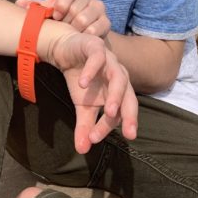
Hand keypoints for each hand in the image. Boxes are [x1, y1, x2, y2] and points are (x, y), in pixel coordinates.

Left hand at [17, 0, 110, 38]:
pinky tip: (79, 38)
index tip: (55, 15)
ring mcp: (99, 6)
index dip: (61, 2)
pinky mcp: (107, 21)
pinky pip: (97, 28)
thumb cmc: (60, 16)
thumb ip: (34, 6)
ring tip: (69, 33)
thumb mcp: (47, 10)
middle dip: (66, 20)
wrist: (79, 31)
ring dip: (74, 29)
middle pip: (77, 6)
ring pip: (86, 18)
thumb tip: (19, 4)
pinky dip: (86, 35)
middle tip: (60, 28)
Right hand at [40, 29, 137, 153]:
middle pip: (129, 96)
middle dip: (130, 115)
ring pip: (119, 78)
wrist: (67, 50)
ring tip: (110, 111)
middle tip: (130, 133)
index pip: (117, 114)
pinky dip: (92, 71)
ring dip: (116, 95)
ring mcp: (110, 61)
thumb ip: (85, 126)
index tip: (94, 139)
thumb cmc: (81, 78)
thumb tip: (81, 150)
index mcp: (119, 93)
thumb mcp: (82, 105)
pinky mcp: (96, 48)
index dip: (107, 127)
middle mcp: (119, 77)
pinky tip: (83, 84)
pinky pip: (98, 59)